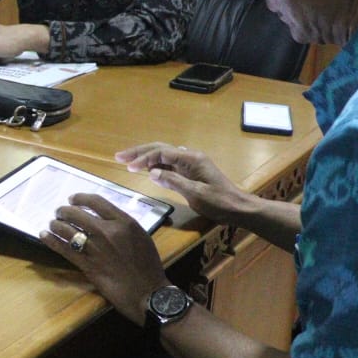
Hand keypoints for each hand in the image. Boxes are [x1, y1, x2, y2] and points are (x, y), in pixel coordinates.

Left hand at [40, 192, 167, 322]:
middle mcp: (108, 231)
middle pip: (77, 213)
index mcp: (124, 222)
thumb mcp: (141, 236)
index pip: (96, 201)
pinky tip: (44, 235)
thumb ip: (123, 224)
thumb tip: (103, 217)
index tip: (73, 199)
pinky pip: (64, 249)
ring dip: (56, 224)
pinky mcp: (87, 265)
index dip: (80, 198)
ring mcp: (96, 248)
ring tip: (52, 223)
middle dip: (64, 211)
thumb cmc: (148, 266)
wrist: (148, 293)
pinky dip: (51, 240)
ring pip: (68, 229)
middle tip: (59, 212)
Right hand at [115, 142, 246, 224]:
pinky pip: (169, 165)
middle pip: (160, 149)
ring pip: (163, 156)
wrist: (238, 208)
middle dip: (139, 152)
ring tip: (127, 161)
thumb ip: (173, 181)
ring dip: (145, 158)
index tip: (128, 167)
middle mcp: (190, 157)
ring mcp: (190, 165)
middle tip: (119, 156)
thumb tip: (151, 172)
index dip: (144, 158)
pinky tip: (145, 169)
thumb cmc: (219, 202)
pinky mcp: (190, 173)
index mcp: (191, 158)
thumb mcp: (195, 193)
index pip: (162, 153)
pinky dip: (155, 165)